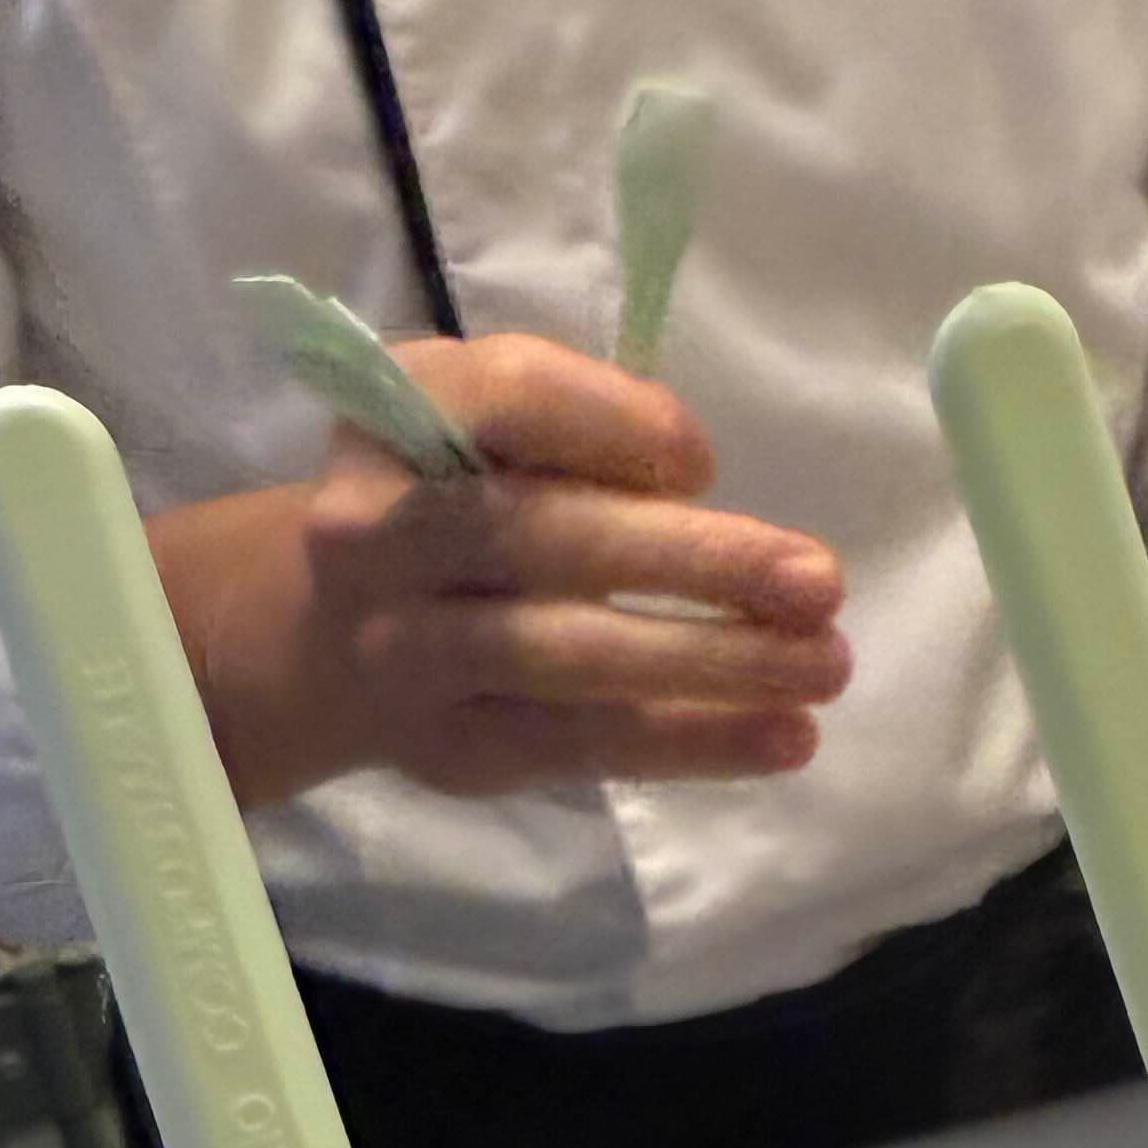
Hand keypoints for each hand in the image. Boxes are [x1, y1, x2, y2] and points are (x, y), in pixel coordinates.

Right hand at [146, 333, 850, 811]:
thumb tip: (689, 479)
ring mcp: (405, 650)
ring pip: (566, 658)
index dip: (615, 424)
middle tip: (820, 583)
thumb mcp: (491, 424)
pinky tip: (787, 737)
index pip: (508, 399)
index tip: (704, 461)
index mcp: (391, 413)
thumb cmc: (451, 500)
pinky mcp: (448, 748)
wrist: (323, 634)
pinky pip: (582, 745)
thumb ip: (579, 424)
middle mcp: (376, 532)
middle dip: (696, 561)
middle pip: (544, 540)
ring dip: (710, 663)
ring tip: (825, 666)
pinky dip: (693, 741)